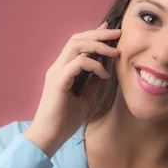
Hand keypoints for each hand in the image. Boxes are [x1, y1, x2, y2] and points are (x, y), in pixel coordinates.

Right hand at [23, 21, 120, 156]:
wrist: (49, 137)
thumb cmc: (64, 121)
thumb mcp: (85, 98)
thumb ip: (92, 82)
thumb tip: (105, 70)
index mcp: (63, 70)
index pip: (77, 43)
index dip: (94, 34)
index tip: (111, 31)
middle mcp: (58, 67)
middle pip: (77, 39)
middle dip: (99, 33)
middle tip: (118, 33)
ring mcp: (56, 72)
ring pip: (76, 45)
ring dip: (98, 45)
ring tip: (115, 52)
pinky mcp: (58, 81)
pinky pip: (78, 63)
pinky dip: (94, 65)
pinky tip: (104, 75)